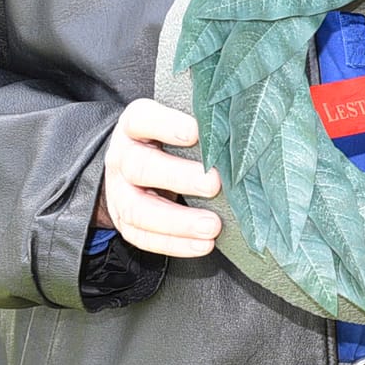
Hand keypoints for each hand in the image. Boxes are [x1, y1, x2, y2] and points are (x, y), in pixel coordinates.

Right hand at [96, 99, 222, 257]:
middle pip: (140, 167)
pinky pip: (143, 237)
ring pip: (138, 209)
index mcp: (135, 125)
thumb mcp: (178, 122)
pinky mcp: (124, 221)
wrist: (133, 165)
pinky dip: (174, 244)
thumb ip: (203, 123)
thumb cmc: (169, 139)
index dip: (166, 125)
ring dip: (178, 221)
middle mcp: (123, 157)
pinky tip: (202, 244)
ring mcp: (119, 192)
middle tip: (213, 183)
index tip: (195, 132)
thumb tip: (245, 130)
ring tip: (212, 226)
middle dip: (178, 177)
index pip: (142, 119)